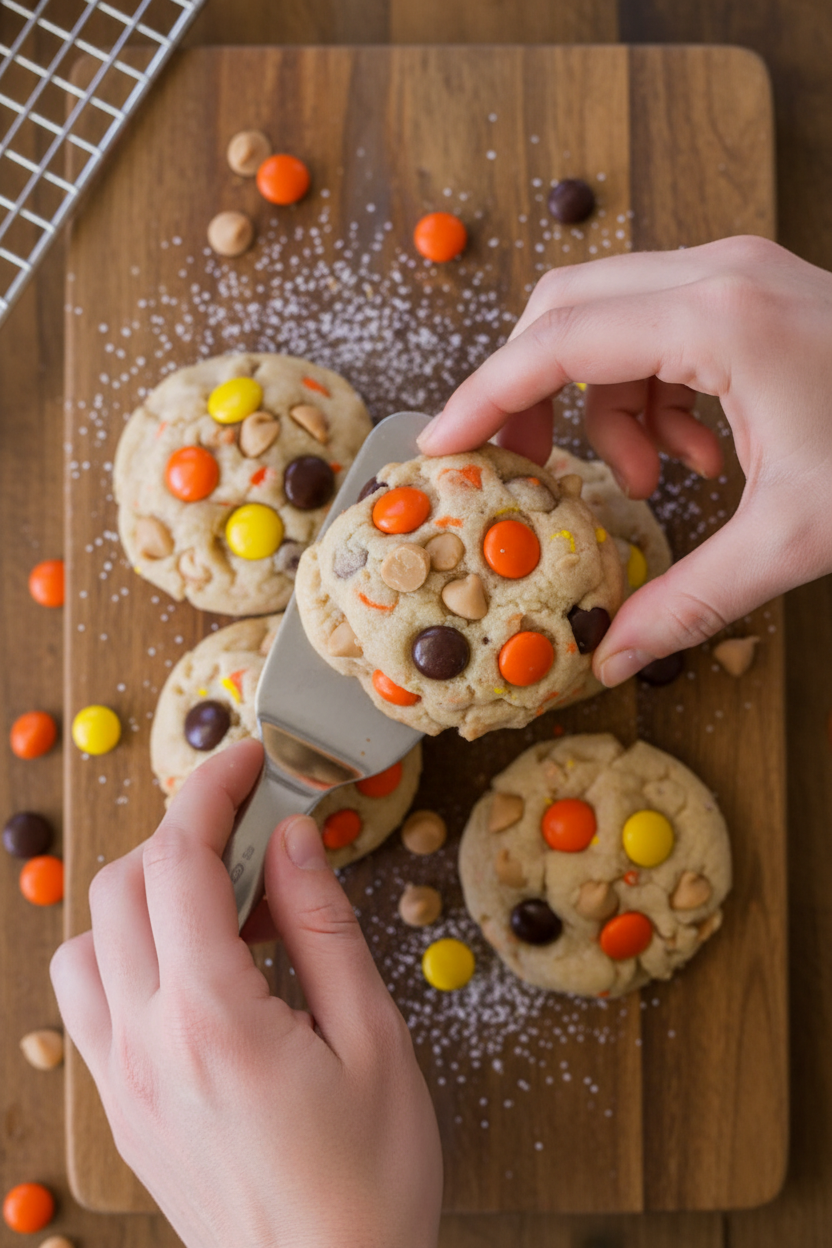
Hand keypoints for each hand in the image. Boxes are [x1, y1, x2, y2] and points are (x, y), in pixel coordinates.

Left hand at [51, 740, 442, 1247]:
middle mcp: (147, 1045)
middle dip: (184, 833)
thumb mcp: (374, 1041)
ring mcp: (121, 1082)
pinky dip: (126, 953)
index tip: (252, 760)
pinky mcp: (119, 1110)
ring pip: (86, 940)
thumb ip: (322, 926)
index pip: (182, 862)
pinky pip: (89, 1003)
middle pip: (122, 886)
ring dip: (145, 896)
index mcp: (214, 1020)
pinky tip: (195, 972)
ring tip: (226, 910)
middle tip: (258, 831)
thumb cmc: (368, 1182)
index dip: (214, 792)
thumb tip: (290, 835)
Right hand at [418, 236, 831, 683]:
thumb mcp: (794, 538)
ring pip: (611, 320)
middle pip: (566, 310)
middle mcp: (721, 272)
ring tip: (649, 480)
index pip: (555, 344)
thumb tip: (611, 659)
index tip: (439, 447)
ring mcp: (740, 272)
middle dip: (530, 393)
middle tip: (528, 470)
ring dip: (604, 405)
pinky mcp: (755, 290)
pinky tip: (701, 455)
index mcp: (720, 318)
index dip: (483, 398)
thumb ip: (689, 599)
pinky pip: (661, 331)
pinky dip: (654, 395)